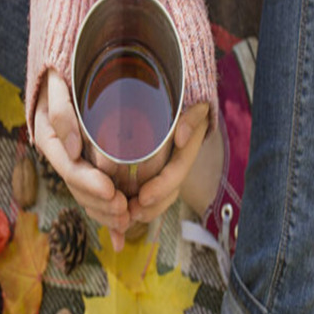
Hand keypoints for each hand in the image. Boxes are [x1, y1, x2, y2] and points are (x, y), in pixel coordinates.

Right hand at [33, 69, 130, 250]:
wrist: (69, 66)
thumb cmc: (66, 69)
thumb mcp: (57, 81)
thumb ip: (61, 109)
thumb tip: (72, 149)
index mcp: (49, 137)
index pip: (69, 167)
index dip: (89, 183)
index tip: (110, 191)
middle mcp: (60, 152)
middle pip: (79, 187)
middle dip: (101, 204)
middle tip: (126, 212)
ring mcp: (73, 159)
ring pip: (87, 195)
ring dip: (105, 213)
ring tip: (128, 220)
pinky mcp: (88, 163)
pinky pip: (95, 193)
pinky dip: (107, 213)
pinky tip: (120, 235)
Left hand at [127, 102, 209, 225]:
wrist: (175, 98)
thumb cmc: (181, 98)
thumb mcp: (193, 103)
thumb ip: (192, 116)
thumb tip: (182, 136)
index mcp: (187, 146)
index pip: (178, 170)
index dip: (162, 186)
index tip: (144, 196)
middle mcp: (178, 161)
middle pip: (169, 192)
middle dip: (151, 207)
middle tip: (130, 212)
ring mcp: (166, 168)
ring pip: (160, 197)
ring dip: (144, 210)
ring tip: (123, 215)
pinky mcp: (153, 171)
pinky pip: (147, 194)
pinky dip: (135, 204)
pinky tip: (120, 211)